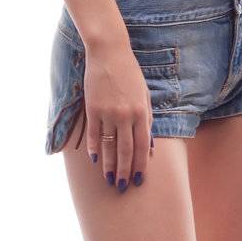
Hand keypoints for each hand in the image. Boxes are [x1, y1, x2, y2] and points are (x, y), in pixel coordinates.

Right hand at [83, 45, 153, 191]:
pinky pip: (92, 134)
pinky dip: (93, 148)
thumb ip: (147, 121)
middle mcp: (126, 115)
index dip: (141, 165)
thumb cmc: (130, 74)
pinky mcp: (92, 108)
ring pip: (108, 146)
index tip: (139, 180)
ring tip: (109, 180)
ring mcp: (108, 112)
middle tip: (123, 187)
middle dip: (126, 171)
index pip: (143, 146)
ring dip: (109, 165)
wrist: (109, 53)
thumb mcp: (145, 95)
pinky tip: (95, 160)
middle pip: (126, 150)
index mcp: (142, 112)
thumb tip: (149, 145)